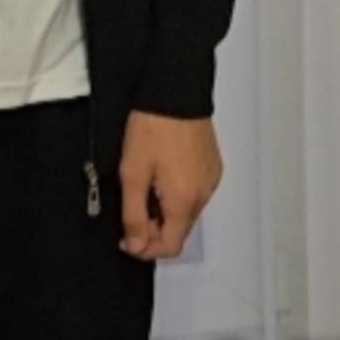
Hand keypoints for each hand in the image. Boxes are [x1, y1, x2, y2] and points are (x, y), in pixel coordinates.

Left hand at [117, 112, 220, 259]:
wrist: (174, 90)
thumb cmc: (152, 128)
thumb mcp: (132, 174)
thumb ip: (134, 216)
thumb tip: (136, 246)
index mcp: (185, 201)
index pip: (170, 247)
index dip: (146, 249)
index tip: (126, 237)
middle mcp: (204, 194)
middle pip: (180, 230)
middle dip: (154, 229)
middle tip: (131, 208)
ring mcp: (211, 179)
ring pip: (187, 212)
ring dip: (165, 210)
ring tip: (144, 185)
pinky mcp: (212, 165)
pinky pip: (195, 192)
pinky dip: (177, 194)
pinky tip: (161, 174)